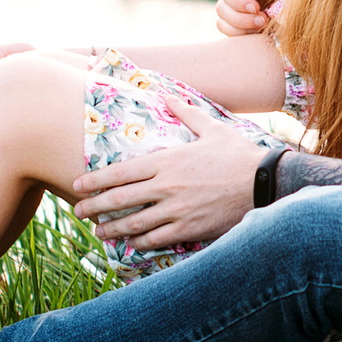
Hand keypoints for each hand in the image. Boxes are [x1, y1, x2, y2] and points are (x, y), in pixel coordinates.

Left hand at [69, 101, 261, 249]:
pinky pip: (155, 240)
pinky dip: (139, 243)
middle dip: (93, 207)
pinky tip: (130, 244)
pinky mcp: (188, 229)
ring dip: (111, 230)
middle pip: (119, 200)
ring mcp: (176, 210)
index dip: (95, 180)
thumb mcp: (212, 129)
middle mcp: (166, 186)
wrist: (264, 183)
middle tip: (78, 212)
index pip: (121, 172)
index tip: (78, 184)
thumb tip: (169, 96)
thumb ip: (186, 114)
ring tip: (98, 232)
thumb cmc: (239, 155)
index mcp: (167, 161)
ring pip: (133, 224)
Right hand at [214, 0, 302, 36]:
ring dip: (240, 27)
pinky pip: (230, 33)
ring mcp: (243, 9)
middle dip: (240, 17)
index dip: (237, 1)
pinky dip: (241, 36)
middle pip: (222, 7)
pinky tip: (261, 33)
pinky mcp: (247, 25)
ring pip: (223, 21)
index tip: (256, 8)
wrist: (319, 4)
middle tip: (263, 20)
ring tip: (264, 26)